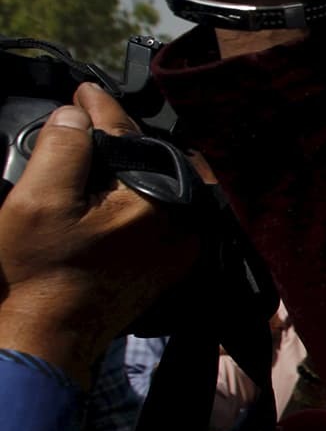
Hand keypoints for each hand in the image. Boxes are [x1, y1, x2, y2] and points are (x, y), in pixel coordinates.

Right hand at [0, 84, 195, 384]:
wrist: (45, 340)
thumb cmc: (39, 276)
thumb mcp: (38, 201)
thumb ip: (63, 149)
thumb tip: (77, 114)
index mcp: (159, 200)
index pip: (129, 136)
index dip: (100, 109)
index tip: (83, 91)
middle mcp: (182, 221)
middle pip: (150, 159)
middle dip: (117, 135)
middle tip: (86, 115)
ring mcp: (179, 246)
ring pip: (155, 184)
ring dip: (126, 165)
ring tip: (93, 145)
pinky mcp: (168, 264)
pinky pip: (156, 212)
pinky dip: (133, 194)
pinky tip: (104, 186)